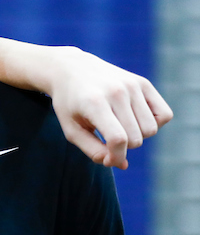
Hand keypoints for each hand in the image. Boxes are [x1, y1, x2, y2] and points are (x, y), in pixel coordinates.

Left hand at [42, 46, 171, 168]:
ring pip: (151, 129)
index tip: (109, 160)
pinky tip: (135, 120)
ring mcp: (133, 86)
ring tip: (119, 127)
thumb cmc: (69, 104)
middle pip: (136, 138)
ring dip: (138, 136)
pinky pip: (164, 114)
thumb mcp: (71, 129)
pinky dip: (154, 124)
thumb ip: (92, 150)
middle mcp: (117, 92)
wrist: (72, 69)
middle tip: (107, 139)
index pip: (117, 139)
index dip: (116, 156)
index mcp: (95, 104)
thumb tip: (121, 164)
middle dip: (123, 147)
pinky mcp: (143, 83)